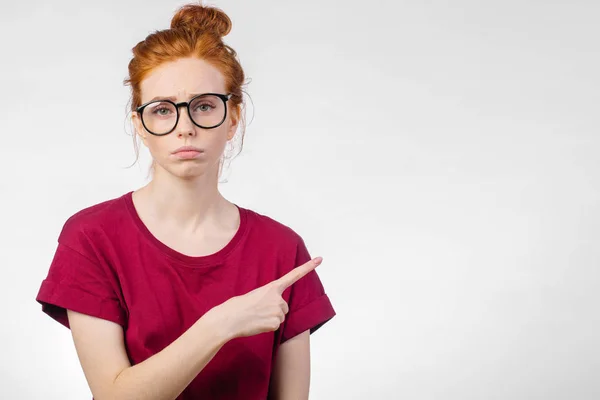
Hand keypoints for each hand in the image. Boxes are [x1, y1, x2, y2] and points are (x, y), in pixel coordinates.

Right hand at [204, 257, 322, 339]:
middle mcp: (277, 298)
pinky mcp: (275, 323)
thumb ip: (267, 298)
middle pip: (284, 306)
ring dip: (270, 319)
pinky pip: (275, 326)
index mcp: (271, 287)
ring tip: (256, 317)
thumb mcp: (254, 295)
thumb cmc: (237, 307)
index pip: (293, 275)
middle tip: (258, 311)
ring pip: (280, 317)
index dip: (308, 267)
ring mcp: (277, 311)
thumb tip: (273, 309)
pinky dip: (268, 327)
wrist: (229, 319)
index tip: (320, 259)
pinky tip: (257, 324)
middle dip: (275, 310)